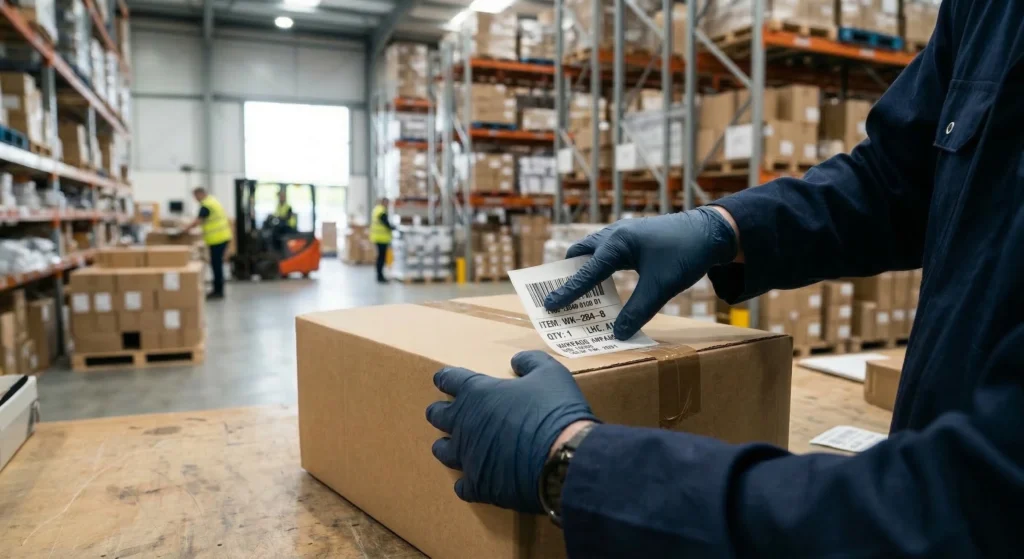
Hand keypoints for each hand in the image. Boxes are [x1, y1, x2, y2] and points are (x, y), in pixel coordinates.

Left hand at [425, 351, 597, 512]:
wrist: (566, 458)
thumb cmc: (555, 411)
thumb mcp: (550, 372)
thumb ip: (530, 361)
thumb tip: (516, 361)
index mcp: (477, 393)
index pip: (449, 380)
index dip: (445, 378)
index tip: (442, 380)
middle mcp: (465, 424)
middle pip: (437, 415)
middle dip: (440, 412)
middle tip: (448, 413)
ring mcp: (468, 457)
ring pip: (442, 451)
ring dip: (447, 446)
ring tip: (454, 446)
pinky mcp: (479, 485)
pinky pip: (462, 487)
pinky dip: (467, 482)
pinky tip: (474, 480)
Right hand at [544, 206, 738, 340]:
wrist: (712, 232)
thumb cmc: (685, 254)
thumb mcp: (661, 287)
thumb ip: (638, 310)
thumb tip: (617, 333)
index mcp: (618, 243)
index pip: (586, 272)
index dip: (568, 291)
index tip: (550, 305)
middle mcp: (616, 234)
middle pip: (581, 253)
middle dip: (568, 274)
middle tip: (559, 295)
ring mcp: (625, 234)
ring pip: (593, 251)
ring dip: (584, 270)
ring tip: (579, 292)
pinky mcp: (634, 239)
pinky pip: (607, 253)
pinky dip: (600, 268)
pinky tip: (606, 283)